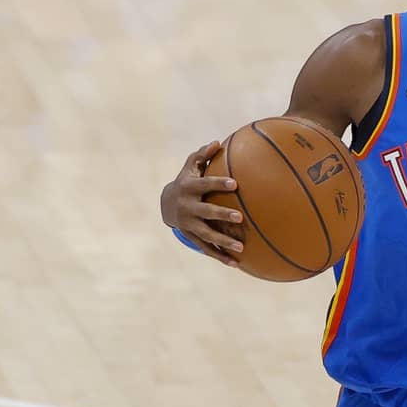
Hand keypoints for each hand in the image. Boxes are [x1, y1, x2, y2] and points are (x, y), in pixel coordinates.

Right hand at [160, 141, 244, 266]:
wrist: (165, 204)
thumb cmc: (187, 181)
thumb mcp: (190, 167)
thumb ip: (202, 155)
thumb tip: (217, 143)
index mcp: (189, 188)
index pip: (205, 185)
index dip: (218, 184)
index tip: (235, 183)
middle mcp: (187, 207)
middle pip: (206, 211)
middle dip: (221, 214)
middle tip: (239, 217)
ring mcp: (188, 224)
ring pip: (206, 234)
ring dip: (223, 241)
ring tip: (241, 247)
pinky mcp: (191, 236)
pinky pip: (206, 248)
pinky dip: (219, 256)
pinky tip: (235, 263)